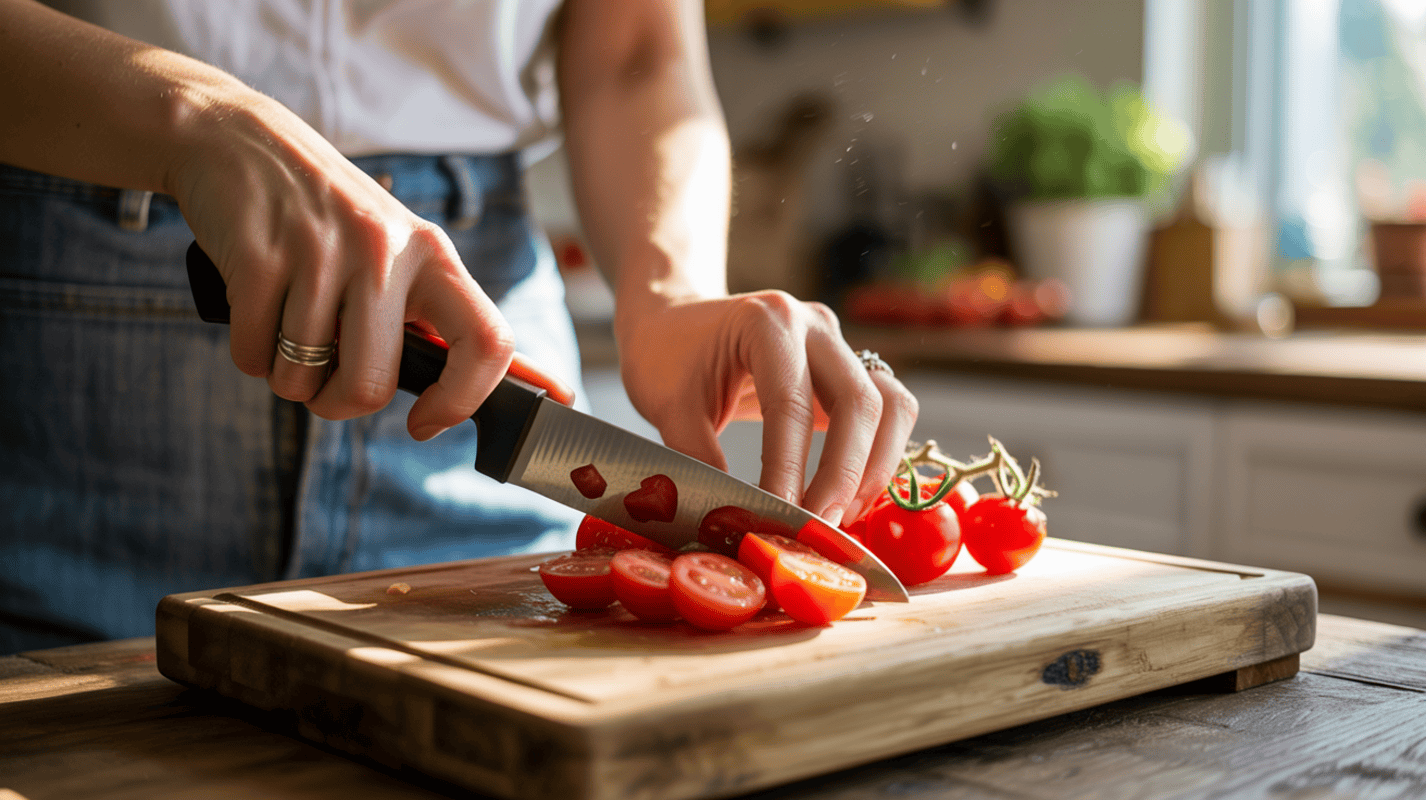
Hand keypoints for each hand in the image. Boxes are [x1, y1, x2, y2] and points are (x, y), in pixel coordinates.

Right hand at [169, 92, 514, 440]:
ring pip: (303, 379)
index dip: (463, 401)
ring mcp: (322, 252)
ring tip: (287, 330)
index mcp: (434, 256)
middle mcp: (386, 251)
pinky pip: (254, 356)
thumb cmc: (331, 215)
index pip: (488, 342)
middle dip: (339, 404)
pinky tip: (257, 311)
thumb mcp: (400, 250)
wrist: (238, 137)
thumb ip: (443, 317)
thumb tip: (538, 387)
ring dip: (288, 377)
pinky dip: (251, 354)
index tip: (425, 423)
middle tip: (326, 383)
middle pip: (370, 385)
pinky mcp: (259, 257)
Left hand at [616, 291, 918, 525]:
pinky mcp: (850, 369)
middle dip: (844, 476)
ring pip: (891, 405)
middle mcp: (815, 326)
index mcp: (767, 321)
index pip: (792, 405)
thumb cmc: (666, 357)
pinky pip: (887, 411)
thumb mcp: (669, 407)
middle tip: (819, 529)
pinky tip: (850, 497)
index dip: (791, 470)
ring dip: (874, 468)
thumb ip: (700, 459)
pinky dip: (877, 457)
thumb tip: (731, 520)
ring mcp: (840, 345)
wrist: (673, 319)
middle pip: (861, 402)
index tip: (781, 519)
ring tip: (841, 516)